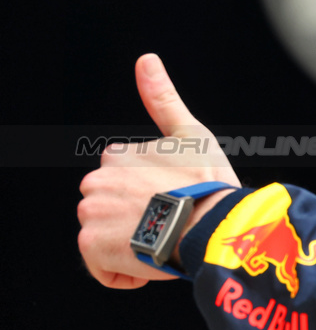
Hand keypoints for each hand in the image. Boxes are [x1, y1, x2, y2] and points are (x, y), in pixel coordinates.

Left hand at [77, 54, 240, 287]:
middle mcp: (94, 180)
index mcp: (115, 155)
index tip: (177, 199)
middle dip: (138, 219)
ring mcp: (90, 213)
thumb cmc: (208, 183)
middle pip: (112, 208)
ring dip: (133, 244)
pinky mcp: (91, 246)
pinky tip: (152, 262)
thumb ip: (162, 98)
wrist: (211, 227)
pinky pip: (104, 268)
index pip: (124, 181)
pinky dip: (126, 272)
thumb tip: (145, 58)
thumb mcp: (190, 134)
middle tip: (174, 222)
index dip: (152, 194)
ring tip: (166, 241)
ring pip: (108, 237)